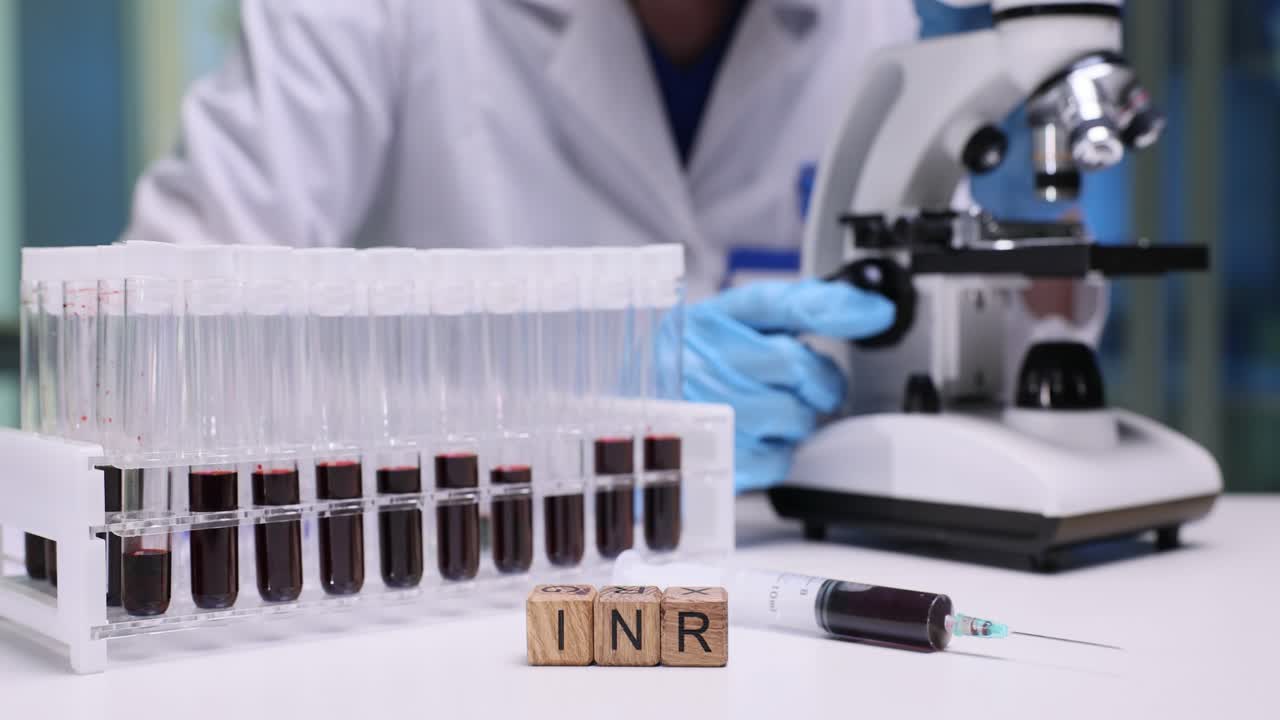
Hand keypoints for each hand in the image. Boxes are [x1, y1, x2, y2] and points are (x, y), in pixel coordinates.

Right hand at [682, 279, 894, 491]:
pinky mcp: (716, 462)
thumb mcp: (744, 319)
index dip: (835, 308)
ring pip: (795, 416)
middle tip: (796, 380)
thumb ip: (806, 305)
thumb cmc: (702, 362)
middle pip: (797, 368)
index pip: (780, 305)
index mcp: (710, 322)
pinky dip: (777, 450)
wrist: (648, 412)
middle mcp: (703, 365)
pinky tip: (755, 434)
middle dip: (812, 378)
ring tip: (766, 406)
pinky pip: (779, 458)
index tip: (877, 313)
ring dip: (794, 416)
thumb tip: (870, 309)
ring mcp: (708, 417)